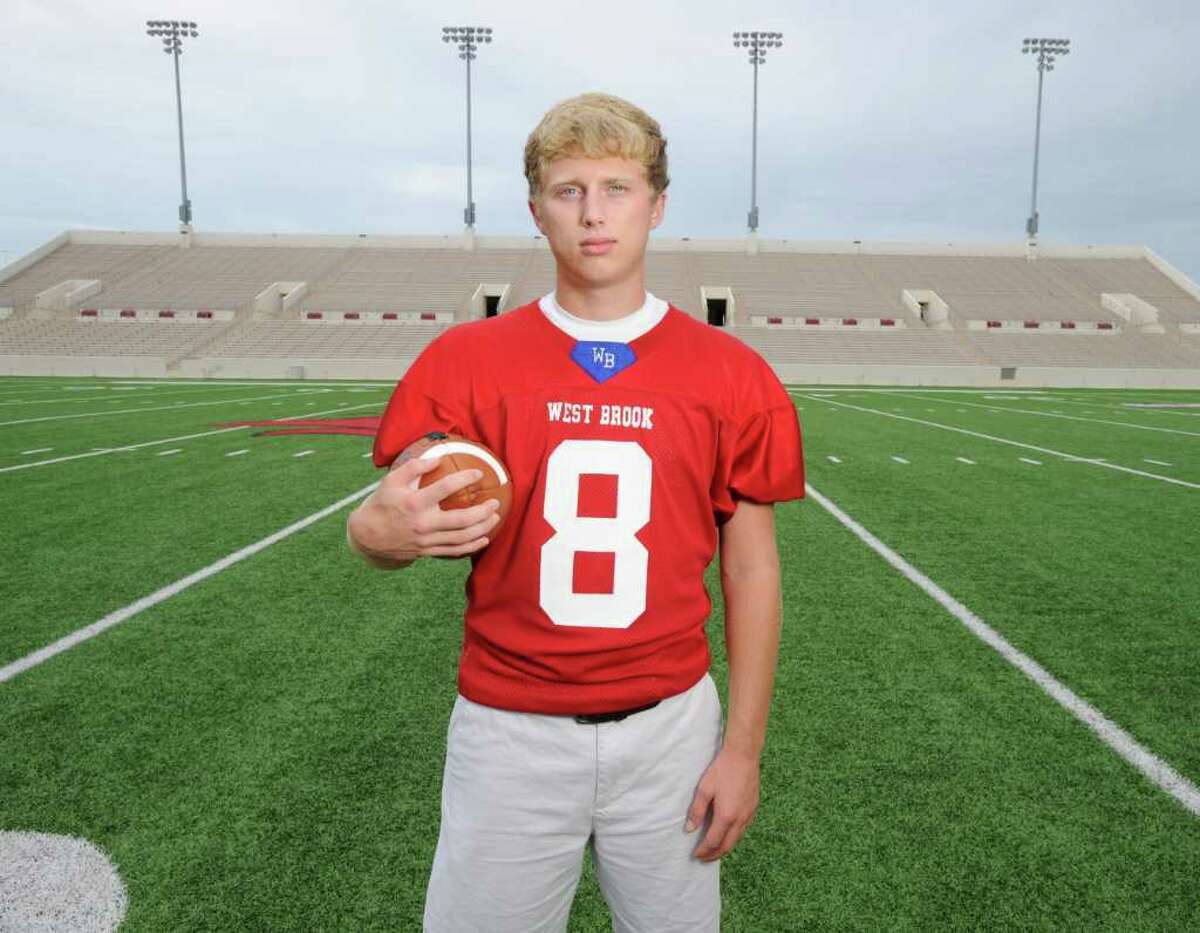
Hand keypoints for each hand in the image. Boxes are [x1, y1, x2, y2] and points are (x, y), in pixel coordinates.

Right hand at [348, 454, 500, 562]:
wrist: (367, 537)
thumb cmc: (381, 503)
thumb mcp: (391, 480)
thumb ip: (415, 467)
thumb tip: (438, 458)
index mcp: (414, 502)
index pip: (445, 488)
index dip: (465, 479)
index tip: (479, 473)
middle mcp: (423, 523)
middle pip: (461, 520)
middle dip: (482, 512)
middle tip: (495, 503)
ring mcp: (426, 540)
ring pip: (461, 538)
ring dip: (482, 529)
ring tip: (495, 518)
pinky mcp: (427, 552)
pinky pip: (454, 551)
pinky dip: (471, 546)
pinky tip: (484, 539)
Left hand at [685, 746, 760, 861]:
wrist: (743, 756)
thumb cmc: (722, 770)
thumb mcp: (704, 789)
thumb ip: (696, 811)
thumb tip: (689, 829)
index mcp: (726, 816)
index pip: (714, 842)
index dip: (704, 851)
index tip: (695, 855)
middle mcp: (740, 819)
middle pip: (727, 846)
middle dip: (714, 855)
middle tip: (703, 858)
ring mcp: (749, 814)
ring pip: (737, 839)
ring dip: (725, 847)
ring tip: (714, 849)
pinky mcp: (753, 808)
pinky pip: (744, 829)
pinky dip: (734, 837)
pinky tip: (727, 834)